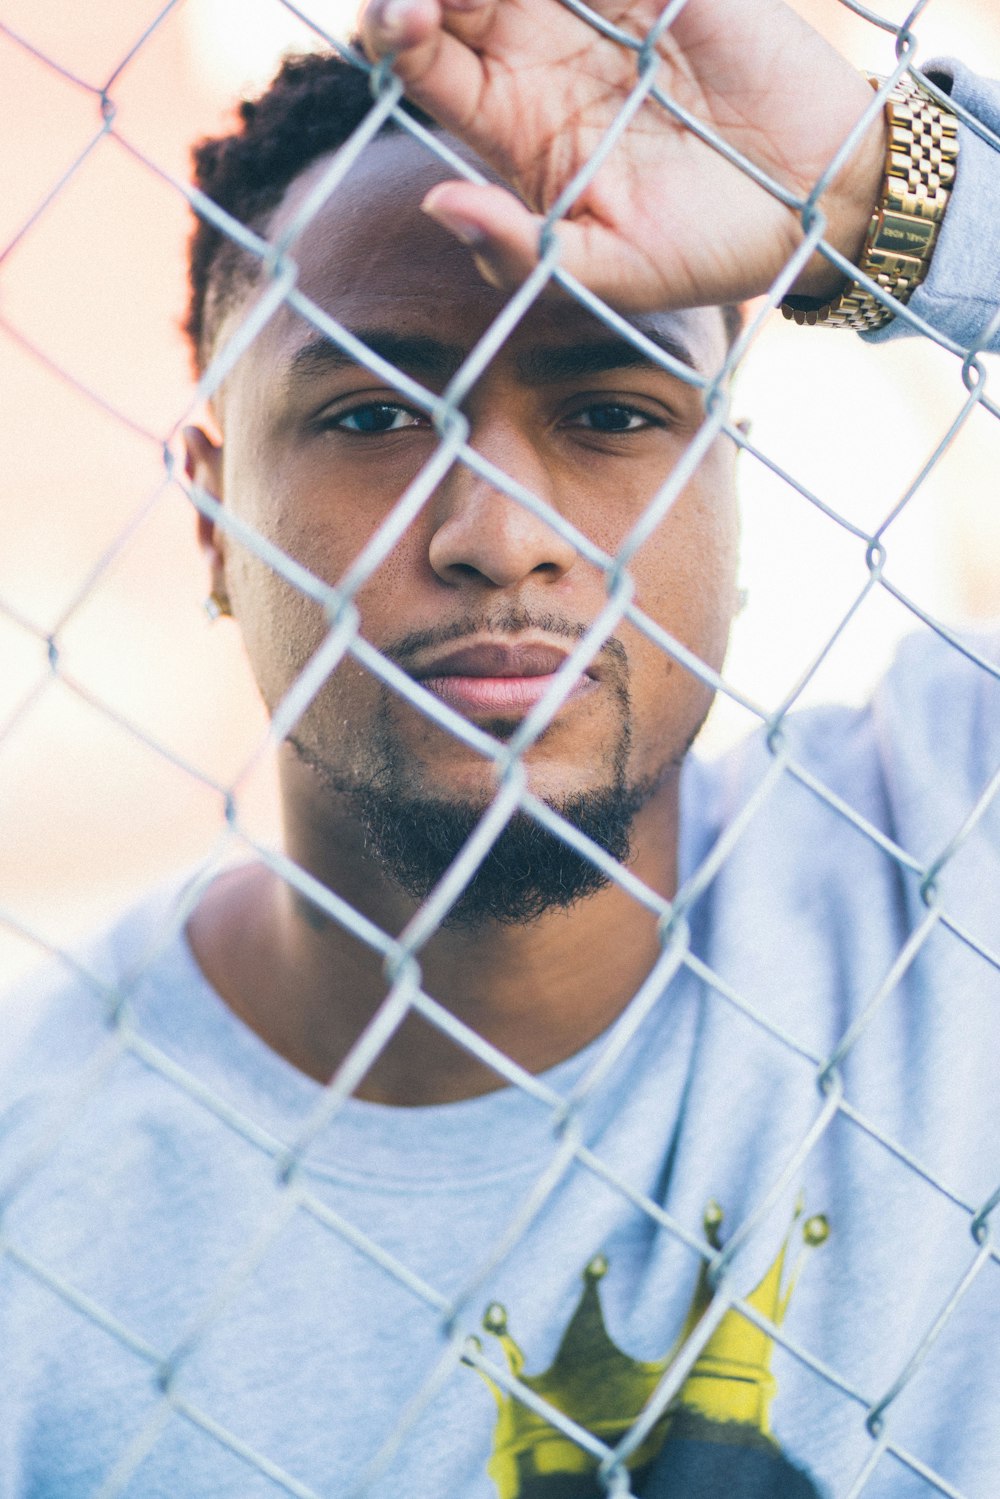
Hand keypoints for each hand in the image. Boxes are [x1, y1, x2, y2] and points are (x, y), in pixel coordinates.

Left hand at [358, 0, 886, 313]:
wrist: (822, 196)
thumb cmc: (709, 247)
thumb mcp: (615, 271)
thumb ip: (524, 250)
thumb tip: (436, 205)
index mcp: (512, 125)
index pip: (425, 64)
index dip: (396, 32)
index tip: (404, 20)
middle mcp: (538, 53)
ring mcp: (597, 1)